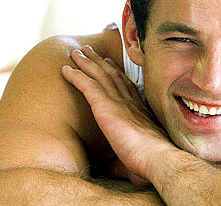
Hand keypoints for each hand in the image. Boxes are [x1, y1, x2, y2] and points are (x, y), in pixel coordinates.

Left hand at [61, 45, 174, 182]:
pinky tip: (65, 69)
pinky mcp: (106, 107)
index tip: (110, 63)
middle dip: (100, 61)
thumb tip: (116, 169)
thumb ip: (126, 158)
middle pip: (112, 75)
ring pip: (99, 75)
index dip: (117, 73)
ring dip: (86, 62)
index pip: (126, 86)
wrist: (156, 156)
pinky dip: (75, 76)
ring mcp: (118, 102)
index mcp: (139, 110)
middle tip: (89, 50)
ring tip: (76, 52)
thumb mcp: (140, 155)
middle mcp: (129, 102)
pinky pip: (87, 86)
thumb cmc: (152, 161)